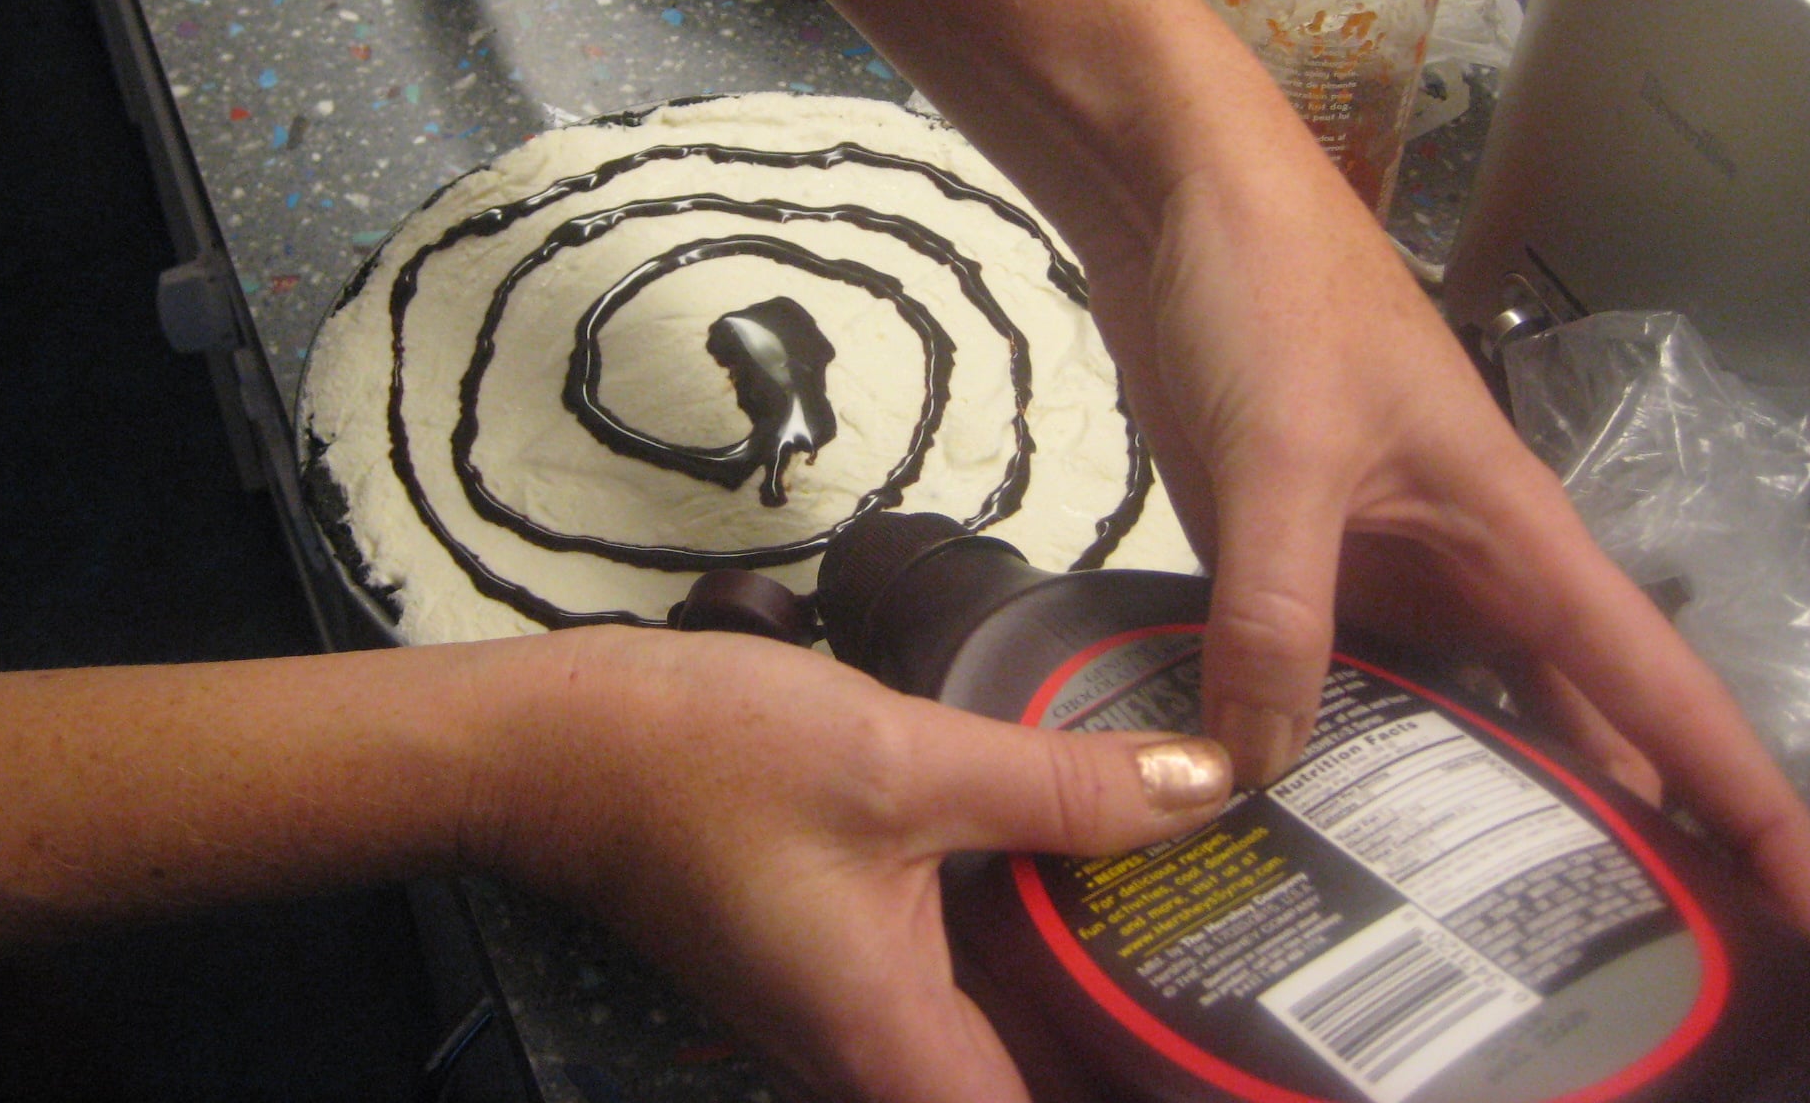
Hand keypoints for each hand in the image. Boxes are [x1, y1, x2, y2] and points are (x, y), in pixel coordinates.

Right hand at [474, 626, 1230, 1102]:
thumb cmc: (704, 759)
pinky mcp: (845, 963)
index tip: (1243, 1051)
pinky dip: (1039, 939)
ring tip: (1205, 906)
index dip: (1159, 1094)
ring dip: (1096, 982)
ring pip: (1013, 1035)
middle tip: (1255, 962)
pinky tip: (1095, 865)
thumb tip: (1207, 786)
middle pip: (1046, 1082)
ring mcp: (857, 1016)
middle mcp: (878, 1060)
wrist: (557, 744)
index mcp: (897, 1050)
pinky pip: (971, 982)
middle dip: (1140, 1028)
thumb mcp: (903, 760)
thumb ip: (1059, 784)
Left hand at [1084, 147, 1809, 928]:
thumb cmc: (1271, 297)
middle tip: (1598, 966)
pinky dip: (1326, 742)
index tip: (1800, 913)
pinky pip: (1331, 676)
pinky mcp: (1289, 560)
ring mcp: (1376, 566)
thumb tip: (1262, 768)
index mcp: (1515, 536)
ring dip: (1446, 800)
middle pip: (1560, 725)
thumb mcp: (1282, 458)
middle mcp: (1465, 568)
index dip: (1740, 806)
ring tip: (1442, 930)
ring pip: (1443, 710)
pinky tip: (1298, 813)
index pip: (1657, 692)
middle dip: (1594, 836)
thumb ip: (1277, 616)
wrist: (1178, 200)